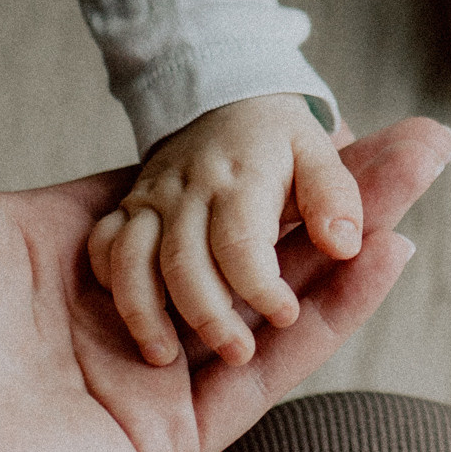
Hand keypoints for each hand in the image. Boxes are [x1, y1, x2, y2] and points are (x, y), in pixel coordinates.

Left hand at [0, 5, 450, 451]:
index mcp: (58, 249)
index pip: (191, 194)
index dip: (260, 155)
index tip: (329, 110)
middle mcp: (111, 314)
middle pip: (254, 241)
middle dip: (337, 192)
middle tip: (420, 142)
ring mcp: (142, 380)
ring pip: (276, 302)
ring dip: (354, 242)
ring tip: (421, 179)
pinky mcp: (162, 440)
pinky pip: (264, 372)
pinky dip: (330, 318)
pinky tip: (382, 252)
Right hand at [89, 92, 365, 370]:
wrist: (219, 95)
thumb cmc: (277, 140)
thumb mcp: (317, 152)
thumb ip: (334, 197)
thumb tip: (346, 244)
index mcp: (242, 178)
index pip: (242, 241)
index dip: (261, 285)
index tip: (285, 315)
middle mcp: (189, 191)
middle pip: (184, 261)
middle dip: (208, 313)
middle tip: (238, 353)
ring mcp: (151, 201)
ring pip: (133, 258)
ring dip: (146, 309)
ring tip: (165, 356)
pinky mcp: (124, 210)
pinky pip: (103, 247)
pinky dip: (112, 281)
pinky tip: (133, 318)